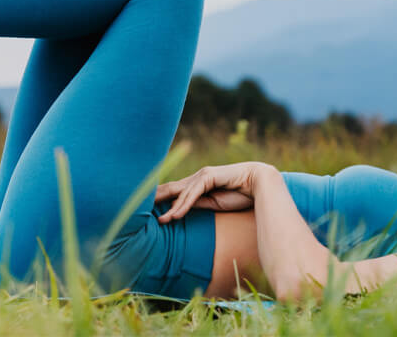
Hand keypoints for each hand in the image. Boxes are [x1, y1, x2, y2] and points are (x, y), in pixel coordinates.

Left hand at [154, 161, 272, 223]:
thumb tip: (180, 210)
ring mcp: (201, 175)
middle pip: (170, 188)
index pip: (173, 191)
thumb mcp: (214, 203)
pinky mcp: (209, 177)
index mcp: (195, 183)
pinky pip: (193, 193)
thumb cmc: (239, 194)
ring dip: (169, 208)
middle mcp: (195, 177)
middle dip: (155, 198)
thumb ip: (198, 204)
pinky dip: (184, 205)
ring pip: (180, 192)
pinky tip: (175, 215)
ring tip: (159, 221)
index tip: (146, 210)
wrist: (259, 184)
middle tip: (137, 208)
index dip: (159, 199)